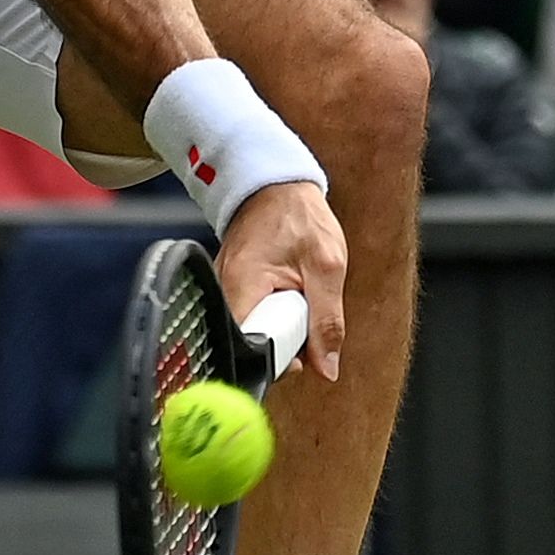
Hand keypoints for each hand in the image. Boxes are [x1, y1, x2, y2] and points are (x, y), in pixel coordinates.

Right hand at [215, 181, 349, 383]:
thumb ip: (328, 321)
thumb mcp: (327, 267)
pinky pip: (254, 317)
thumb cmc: (300, 216)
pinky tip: (287, 295)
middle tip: (306, 318)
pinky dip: (275, 314)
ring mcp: (227, 290)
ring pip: (254, 332)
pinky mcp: (234, 289)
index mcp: (243, 286)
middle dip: (284, 342)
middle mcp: (226, 291)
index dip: (280, 359)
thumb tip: (327, 367)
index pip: (250, 348)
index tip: (303, 354)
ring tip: (297, 299)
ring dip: (281, 327)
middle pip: (251, 344)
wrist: (278, 186)